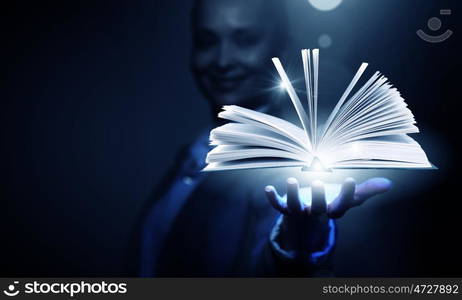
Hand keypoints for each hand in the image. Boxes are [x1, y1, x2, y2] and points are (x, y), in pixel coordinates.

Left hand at [264, 177, 391, 251]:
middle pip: (318, 207)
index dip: (346, 193)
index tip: (350, 179)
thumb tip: (389, 184)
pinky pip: (278, 206)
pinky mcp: (286, 208)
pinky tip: (267, 189)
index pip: (342, 204)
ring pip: (296, 206)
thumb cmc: (332, 203)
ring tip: (291, 180)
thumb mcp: (349, 198)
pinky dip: (272, 199)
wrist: (309, 220)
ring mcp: (300, 211)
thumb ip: (367, 191)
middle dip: (318, 196)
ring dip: (293, 195)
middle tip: (318, 182)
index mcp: (334, 210)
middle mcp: (317, 212)